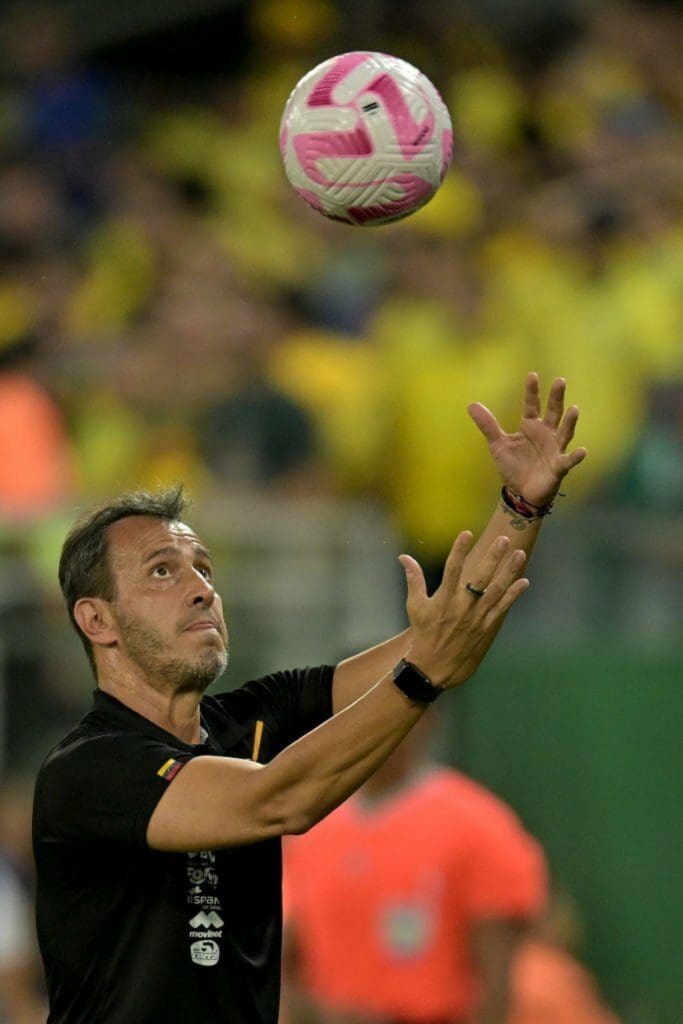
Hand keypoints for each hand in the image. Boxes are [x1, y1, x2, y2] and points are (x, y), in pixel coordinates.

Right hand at [400, 532, 528, 687]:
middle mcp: (462, 606)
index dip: (459, 551)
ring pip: (496, 590)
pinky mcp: (486, 627)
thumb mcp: (414, 606)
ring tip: (519, 553)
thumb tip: (403, 557)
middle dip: (493, 557)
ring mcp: (477, 617)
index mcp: (444, 598)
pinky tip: (524, 581)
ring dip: (509, 572)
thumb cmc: (423, 633)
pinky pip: (502, 608)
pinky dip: (513, 595)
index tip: (466, 533)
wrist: (433, 666)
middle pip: (480, 577)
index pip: (452, 569)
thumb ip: (413, 579)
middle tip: (504, 539)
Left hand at [468, 372, 586, 506]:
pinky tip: (582, 451)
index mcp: (531, 426)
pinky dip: (575, 457)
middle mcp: (546, 434)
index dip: (532, 391)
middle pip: (553, 412)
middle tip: (560, 380)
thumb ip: (488, 425)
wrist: (520, 491)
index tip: (532, 375)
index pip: (532, 405)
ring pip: (564, 432)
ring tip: (574, 409)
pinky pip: (568, 460)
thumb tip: (471, 404)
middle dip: (556, 397)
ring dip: (569, 422)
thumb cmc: (513, 465)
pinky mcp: (559, 466)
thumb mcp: (498, 444)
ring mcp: (555, 449)